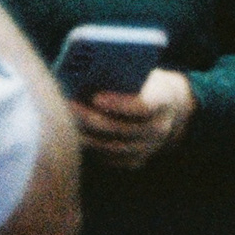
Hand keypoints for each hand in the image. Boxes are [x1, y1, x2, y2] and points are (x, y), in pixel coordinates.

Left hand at [68, 66, 195, 168]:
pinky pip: (109, 158)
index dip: (120, 103)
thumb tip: (84, 76)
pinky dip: (91, 146)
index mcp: (165, 101)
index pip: (144, 106)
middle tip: (68, 107)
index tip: (95, 97)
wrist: (169, 106)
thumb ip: (122, 76)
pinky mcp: (136, 161)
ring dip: (87, 134)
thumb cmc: (145, 82)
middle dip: (93, 119)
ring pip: (112, 147)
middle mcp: (160, 128)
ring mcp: (149, 148)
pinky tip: (74, 134)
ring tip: (65, 121)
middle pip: (122, 129)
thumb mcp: (141, 73)